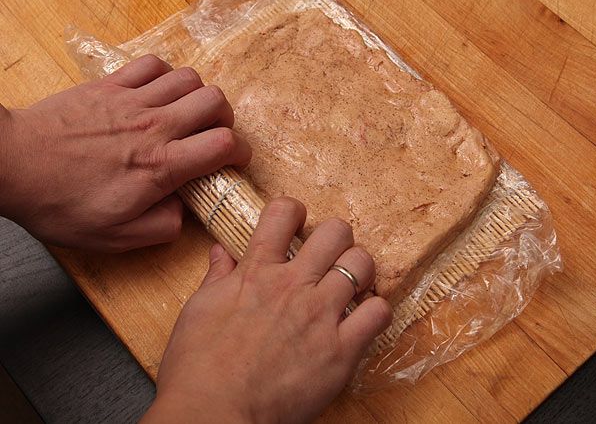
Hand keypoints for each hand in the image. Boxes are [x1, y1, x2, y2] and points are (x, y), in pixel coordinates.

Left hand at [0, 55, 250, 250]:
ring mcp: (132, 101)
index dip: (241, 152)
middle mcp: (155, 127)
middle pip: (215, 102)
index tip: (236, 160)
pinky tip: (159, 93)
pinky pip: (153, 65)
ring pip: (190, 78)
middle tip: (213, 136)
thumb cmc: (60, 203)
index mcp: (161, 166)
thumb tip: (184, 212)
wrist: (12, 165)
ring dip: (199, 96)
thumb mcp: (115, 236)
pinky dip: (167, 75)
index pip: (224, 145)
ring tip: (188, 114)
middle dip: (225, 120)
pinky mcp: (110, 85)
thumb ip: (162, 227)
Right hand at [143, 197, 391, 423]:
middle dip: (335, 237)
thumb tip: (221, 251)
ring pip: (362, 264)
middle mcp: (293, 285)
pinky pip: (378, 313)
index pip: (284, 213)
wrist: (213, 415)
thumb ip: (217, 277)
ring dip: (359, 270)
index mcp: (257, 271)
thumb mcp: (198, 310)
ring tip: (350, 285)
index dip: (293, 211)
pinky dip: (375, 311)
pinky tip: (361, 319)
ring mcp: (320, 315)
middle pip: (336, 231)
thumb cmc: (198, 367)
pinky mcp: (340, 350)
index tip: (295, 224)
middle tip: (328, 256)